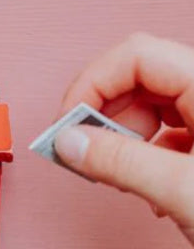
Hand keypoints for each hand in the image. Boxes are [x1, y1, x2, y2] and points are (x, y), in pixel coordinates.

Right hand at [54, 32, 193, 245]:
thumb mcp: (186, 191)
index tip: (67, 125)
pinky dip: (144, 158)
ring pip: (152, 108)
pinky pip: (168, 136)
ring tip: (116, 175)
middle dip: (104, 114)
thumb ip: (120, 162)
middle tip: (83, 153)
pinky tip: (148, 191)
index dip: (93, 84)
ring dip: (122, 138)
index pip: (137, 56)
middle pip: (141, 79)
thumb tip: (68, 142)